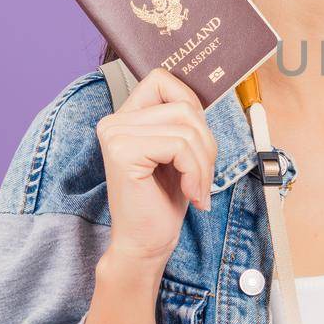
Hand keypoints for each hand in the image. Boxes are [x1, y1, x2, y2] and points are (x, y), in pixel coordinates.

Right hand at [96, 67, 217, 266]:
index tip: (197, 142)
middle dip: (206, 143)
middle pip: (183, 106)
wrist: (146, 243)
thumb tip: (208, 89)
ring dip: (204, 163)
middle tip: (202, 176)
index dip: (191, 103)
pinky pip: (180, 146)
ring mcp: (115, 135)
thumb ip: (184, 119)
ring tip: (197, 188)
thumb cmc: (164, 200)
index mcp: (126, 117)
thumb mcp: (180, 150)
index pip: (163, 79)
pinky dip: (196, 172)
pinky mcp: (122, 152)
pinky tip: (191, 194)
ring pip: (186, 128)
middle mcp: (114, 121)